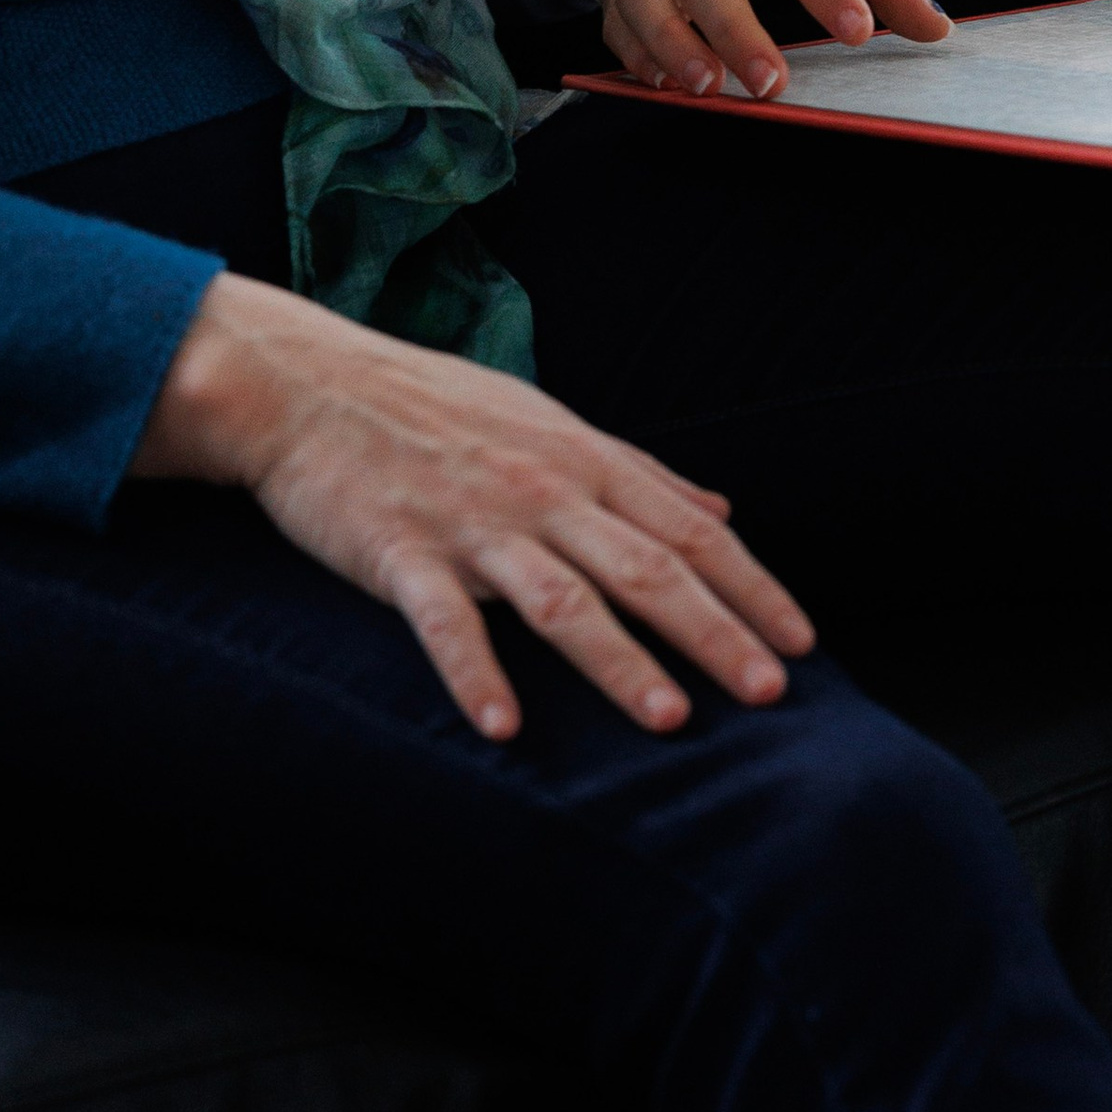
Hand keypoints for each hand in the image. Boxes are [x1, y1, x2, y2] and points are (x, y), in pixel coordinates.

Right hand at [134, 273, 815, 742]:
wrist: (308, 384)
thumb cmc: (437, 408)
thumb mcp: (551, 423)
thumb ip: (638, 472)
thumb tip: (722, 509)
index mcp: (584, 461)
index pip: (689, 532)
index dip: (751, 588)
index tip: (802, 644)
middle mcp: (544, 491)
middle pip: (646, 567)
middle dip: (714, 632)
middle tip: (770, 692)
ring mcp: (473, 523)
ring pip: (563, 599)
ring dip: (620, 661)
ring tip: (670, 719)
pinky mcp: (399, 551)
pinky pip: (444, 622)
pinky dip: (476, 674)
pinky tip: (505, 727)